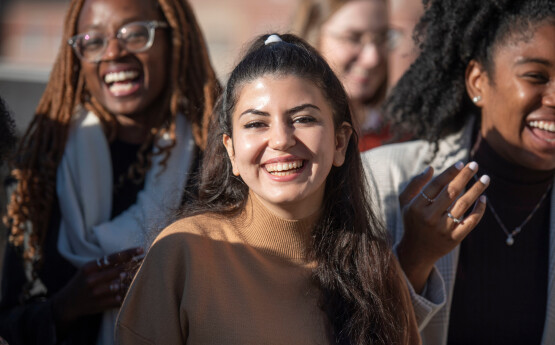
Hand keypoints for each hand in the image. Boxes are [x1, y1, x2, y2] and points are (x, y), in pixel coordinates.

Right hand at [52, 247, 143, 328]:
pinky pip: (120, 298)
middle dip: (136, 265)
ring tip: (147, 272)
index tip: (141, 249)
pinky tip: (139, 288)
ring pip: (121, 284)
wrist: (67, 303)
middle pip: (119, 270)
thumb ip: (104, 263)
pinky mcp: (101, 304)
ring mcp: (96, 293)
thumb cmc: (82, 282)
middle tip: (149, 260)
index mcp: (89, 267)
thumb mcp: (88, 269)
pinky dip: (129, 293)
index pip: (113, 257)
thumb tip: (128, 255)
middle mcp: (92, 280)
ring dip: (135, 278)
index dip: (129, 253)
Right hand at [397, 161, 488, 292]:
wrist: (417, 251)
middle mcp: (429, 218)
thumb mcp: (405, 202)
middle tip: (475, 164)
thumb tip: (431, 168)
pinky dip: (479, 210)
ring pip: (463, 205)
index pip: (435, 185)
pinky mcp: (454, 239)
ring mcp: (442, 229)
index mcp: (417, 207)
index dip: (449, 173)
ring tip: (486, 178)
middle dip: (464, 177)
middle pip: (451, 193)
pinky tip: (484, 198)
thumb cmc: (412, 221)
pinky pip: (471, 221)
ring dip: (477, 190)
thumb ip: (415, 184)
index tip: (461, 163)